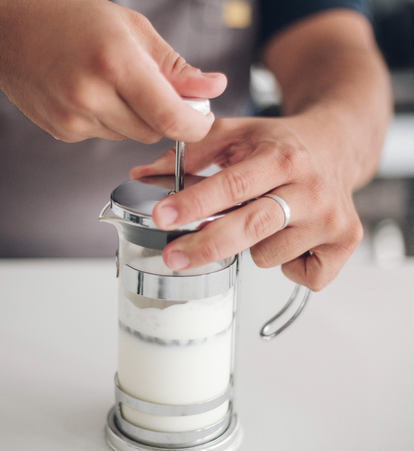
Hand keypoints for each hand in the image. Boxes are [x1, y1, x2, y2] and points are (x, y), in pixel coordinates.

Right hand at [0, 0, 225, 142]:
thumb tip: (212, 88)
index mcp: (115, 62)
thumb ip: (176, 67)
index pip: (171, 117)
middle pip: (153, 131)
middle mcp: (91, 95)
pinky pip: (105, 136)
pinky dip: (110, 121)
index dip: (196, 125)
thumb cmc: (68, 19)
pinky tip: (91, 95)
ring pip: (130, 136)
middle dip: (163, 116)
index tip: (203, 120)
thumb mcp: (131, 29)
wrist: (5, 30)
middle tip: (152, 87)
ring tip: (111, 84)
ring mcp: (74, 119)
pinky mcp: (63, 132)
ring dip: (135, 118)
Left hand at [130, 115, 363, 291]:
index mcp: (282, 157)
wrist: (336, 145)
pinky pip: (303, 276)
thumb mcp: (238, 134)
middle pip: (252, 227)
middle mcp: (312, 189)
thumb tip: (143, 174)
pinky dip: (288, 265)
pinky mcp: (346, 242)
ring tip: (265, 219)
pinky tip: (292, 239)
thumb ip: (191, 153)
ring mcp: (332, 219)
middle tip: (173, 257)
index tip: (162, 218)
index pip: (232, 185)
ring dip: (252, 247)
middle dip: (206, 246)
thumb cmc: (281, 144)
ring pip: (269, 256)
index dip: (194, 204)